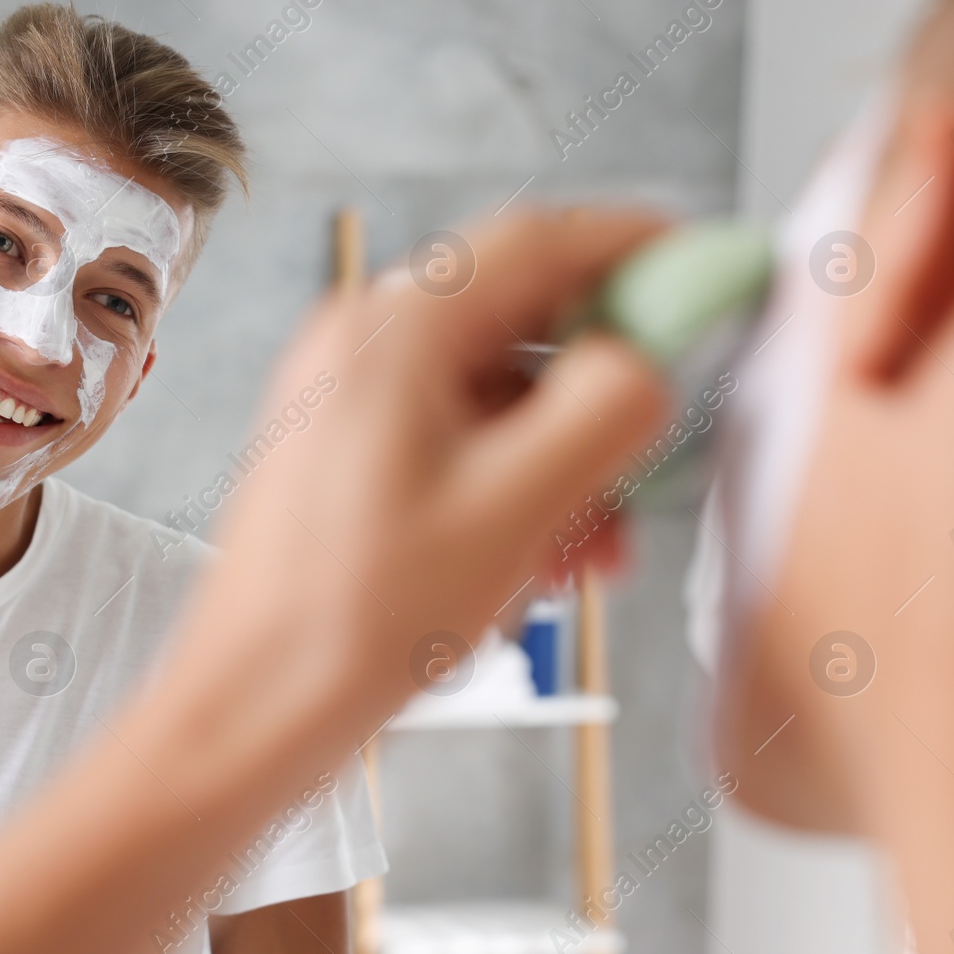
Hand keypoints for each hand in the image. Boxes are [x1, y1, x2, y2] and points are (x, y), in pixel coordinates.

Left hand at [181, 208, 673, 740]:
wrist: (248, 710)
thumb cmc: (353, 619)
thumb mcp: (513, 510)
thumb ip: (602, 412)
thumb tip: (645, 362)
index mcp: (391, 331)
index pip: (536, 243)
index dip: (635, 248)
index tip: (705, 270)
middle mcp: (360, 347)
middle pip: (520, 322)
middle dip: (602, 392)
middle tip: (660, 450)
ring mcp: (346, 401)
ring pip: (494, 395)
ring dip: (565, 459)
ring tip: (599, 550)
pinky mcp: (346, 457)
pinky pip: (457, 442)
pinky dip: (515, 486)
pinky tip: (545, 561)